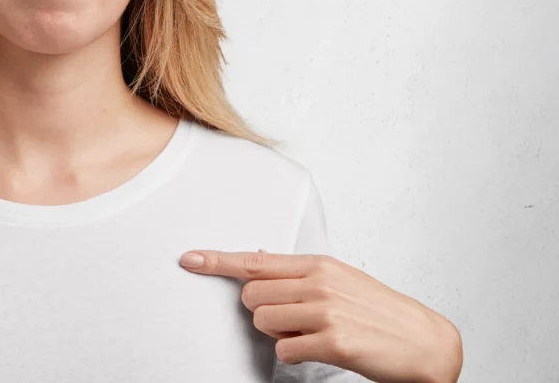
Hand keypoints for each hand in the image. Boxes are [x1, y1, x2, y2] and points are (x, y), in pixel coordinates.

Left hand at [178, 250, 462, 382]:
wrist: (425, 342)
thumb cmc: (379, 311)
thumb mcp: (340, 279)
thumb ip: (300, 273)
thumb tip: (259, 262)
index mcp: (318, 264)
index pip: (255, 260)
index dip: (217, 261)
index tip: (189, 259)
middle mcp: (319, 282)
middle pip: (251, 297)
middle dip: (264, 313)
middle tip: (294, 320)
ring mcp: (325, 311)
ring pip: (263, 323)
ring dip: (280, 336)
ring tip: (312, 334)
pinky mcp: (332, 342)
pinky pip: (285, 352)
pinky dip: (296, 356)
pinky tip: (321, 350)